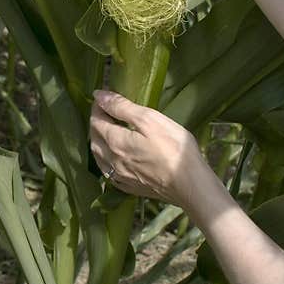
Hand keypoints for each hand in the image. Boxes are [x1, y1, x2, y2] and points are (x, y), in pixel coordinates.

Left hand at [89, 89, 201, 206]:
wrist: (189, 184)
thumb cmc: (174, 147)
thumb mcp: (149, 119)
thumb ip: (122, 107)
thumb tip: (99, 96)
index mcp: (115, 141)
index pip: (97, 120)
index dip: (98, 107)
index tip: (102, 97)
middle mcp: (112, 160)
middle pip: (94, 139)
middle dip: (95, 123)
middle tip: (103, 112)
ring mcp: (120, 176)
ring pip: (99, 157)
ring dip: (97, 142)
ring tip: (104, 132)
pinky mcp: (130, 188)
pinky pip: (109, 173)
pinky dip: (105, 161)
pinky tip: (112, 159)